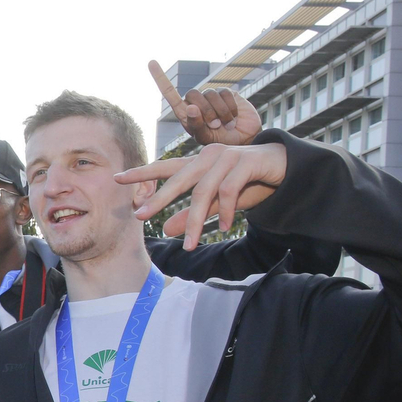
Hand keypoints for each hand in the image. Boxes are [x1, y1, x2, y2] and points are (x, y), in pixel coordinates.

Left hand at [117, 143, 287, 249]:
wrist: (285, 166)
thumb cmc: (248, 182)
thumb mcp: (217, 203)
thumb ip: (192, 213)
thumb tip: (167, 231)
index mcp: (197, 163)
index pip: (164, 167)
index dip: (141, 172)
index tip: (116, 178)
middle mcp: (208, 156)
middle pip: (178, 179)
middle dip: (159, 200)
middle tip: (140, 216)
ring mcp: (227, 157)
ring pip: (204, 190)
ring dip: (196, 220)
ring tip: (189, 245)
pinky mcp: (246, 162)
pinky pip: (230, 190)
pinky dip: (226, 211)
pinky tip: (222, 228)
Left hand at [150, 60, 261, 146]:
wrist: (242, 140)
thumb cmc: (219, 141)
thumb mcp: (205, 138)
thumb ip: (196, 125)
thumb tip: (190, 107)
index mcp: (185, 113)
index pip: (170, 93)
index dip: (160, 77)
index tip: (151, 62)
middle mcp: (196, 102)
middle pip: (192, 94)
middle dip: (205, 111)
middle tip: (215, 125)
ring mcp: (211, 96)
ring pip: (210, 94)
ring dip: (220, 113)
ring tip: (226, 124)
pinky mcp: (227, 93)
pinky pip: (225, 94)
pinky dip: (230, 108)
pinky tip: (233, 117)